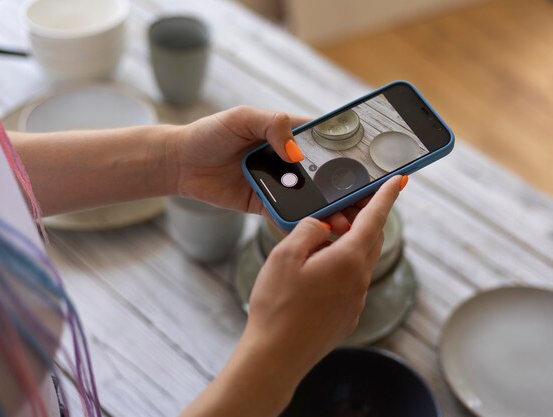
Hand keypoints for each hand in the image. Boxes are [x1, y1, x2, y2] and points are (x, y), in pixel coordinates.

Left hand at [169, 105, 355, 234]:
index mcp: (290, 136)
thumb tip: (295, 151)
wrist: (181, 162)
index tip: (371, 166)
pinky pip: (287, 217)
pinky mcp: (265, 205)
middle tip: (368, 202)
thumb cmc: (211, 133)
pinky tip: (318, 233)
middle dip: (348, 190)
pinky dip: (302, 225)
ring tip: (346, 222)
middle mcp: (290, 162)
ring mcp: (280, 185)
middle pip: (327, 177)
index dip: (351, 154)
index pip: (328, 144)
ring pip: (312, 200)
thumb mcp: (243, 117)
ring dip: (330, 211)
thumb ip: (272, 125)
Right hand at [179, 176, 405, 416]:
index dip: (386, 196)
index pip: (374, 219)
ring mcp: (355, 301)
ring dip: (349, 244)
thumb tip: (324, 226)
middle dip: (363, 219)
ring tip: (320, 242)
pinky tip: (316, 273)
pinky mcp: (347, 317)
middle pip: (371, 239)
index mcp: (347, 260)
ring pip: (360, 261)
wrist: (275, 357)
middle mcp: (359, 280)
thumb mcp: (285, 256)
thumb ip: (309, 230)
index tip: (399, 181)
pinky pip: (351, 282)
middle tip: (343, 208)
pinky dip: (342, 267)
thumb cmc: (277, 307)